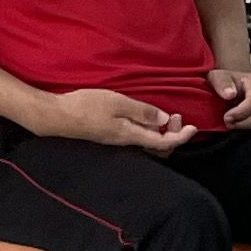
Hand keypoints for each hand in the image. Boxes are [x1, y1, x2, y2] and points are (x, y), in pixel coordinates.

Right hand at [42, 87, 193, 151]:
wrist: (57, 116)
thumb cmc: (85, 106)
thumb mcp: (117, 103)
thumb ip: (141, 111)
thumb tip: (163, 120)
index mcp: (130, 135)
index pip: (163, 143)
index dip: (181, 137)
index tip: (193, 128)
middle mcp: (126, 143)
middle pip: (158, 147)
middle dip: (173, 134)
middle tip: (177, 116)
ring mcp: (117, 141)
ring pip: (147, 143)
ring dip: (160, 131)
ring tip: (164, 116)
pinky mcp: (110, 137)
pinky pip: (137, 138)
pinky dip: (148, 130)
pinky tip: (145, 118)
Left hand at [211, 68, 250, 131]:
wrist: (231, 88)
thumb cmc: (226, 84)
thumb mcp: (217, 78)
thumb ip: (222, 83)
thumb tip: (230, 93)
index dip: (240, 112)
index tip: (227, 118)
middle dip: (245, 123)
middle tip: (229, 124)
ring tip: (236, 127)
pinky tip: (245, 130)